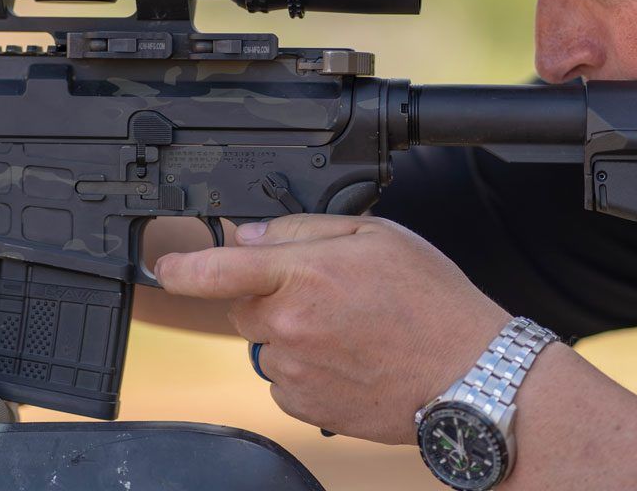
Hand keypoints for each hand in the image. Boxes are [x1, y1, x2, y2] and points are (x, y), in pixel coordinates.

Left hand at [154, 214, 508, 443]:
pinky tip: (348, 358)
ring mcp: (295, 370)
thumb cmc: (432, 301)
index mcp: (304, 275)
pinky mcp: (306, 406)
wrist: (469, 374)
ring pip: (265, 344)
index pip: (218, 268)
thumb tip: (250, 236)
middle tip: (326, 293)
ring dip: (290, 334)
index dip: (183, 265)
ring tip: (349, 330)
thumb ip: (304, 230)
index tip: (167, 265)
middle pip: (245, 305)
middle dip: (271, 295)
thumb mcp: (376, 236)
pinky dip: (304, 368)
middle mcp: (290, 325)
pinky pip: (283, 380)